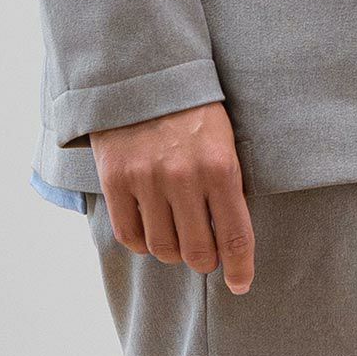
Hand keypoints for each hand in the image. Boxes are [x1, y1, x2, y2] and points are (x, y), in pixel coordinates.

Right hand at [90, 100, 254, 293]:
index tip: (240, 283)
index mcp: (219, 166)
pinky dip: (142, 242)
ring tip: (177, 234)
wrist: (143, 72)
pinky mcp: (115, 180)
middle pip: (197, 253)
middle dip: (205, 261)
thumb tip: (230, 235)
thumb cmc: (192, 107)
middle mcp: (184, 177)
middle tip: (206, 254)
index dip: (239, 268)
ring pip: (162, 249)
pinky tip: (150, 229)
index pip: (234, 236)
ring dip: (173, 251)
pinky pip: (130, 236)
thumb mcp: (224, 136)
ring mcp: (146, 180)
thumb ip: (227, 182)